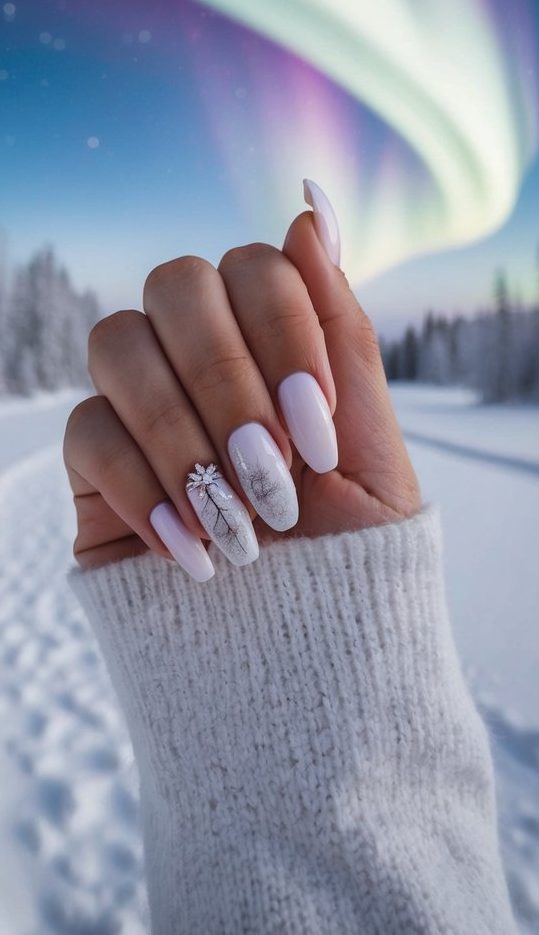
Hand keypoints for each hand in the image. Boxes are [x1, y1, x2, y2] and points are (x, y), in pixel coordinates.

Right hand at [64, 181, 419, 578]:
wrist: (300, 646)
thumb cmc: (347, 545)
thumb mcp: (368, 442)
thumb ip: (340, 327)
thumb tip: (309, 205)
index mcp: (269, 340)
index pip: (253, 266)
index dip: (285, 334)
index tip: (318, 429)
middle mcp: (199, 355)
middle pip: (175, 285)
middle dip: (229, 382)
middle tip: (274, 477)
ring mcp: (140, 401)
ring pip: (117, 343)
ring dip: (184, 436)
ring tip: (241, 524)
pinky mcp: (97, 461)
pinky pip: (87, 431)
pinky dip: (146, 489)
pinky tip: (195, 551)